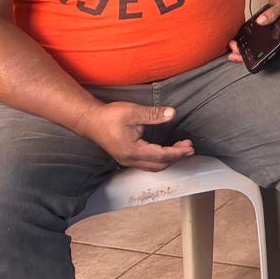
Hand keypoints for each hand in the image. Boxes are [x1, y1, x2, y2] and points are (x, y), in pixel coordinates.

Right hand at [77, 101, 194, 171]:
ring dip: (168, 159)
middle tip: (189, 147)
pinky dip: (160, 159)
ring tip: (182, 149)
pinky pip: (147, 163)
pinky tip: (167, 150)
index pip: (160, 155)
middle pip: (158, 165)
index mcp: (132, 151)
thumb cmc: (109, 116)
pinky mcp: (126, 158)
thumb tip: (172, 113)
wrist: (90, 121)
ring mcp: (127, 161)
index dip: (177, 152)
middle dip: (176, 157)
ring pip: (153, 166)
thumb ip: (153, 114)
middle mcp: (130, 160)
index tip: (189, 147)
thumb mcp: (133, 112)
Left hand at [226, 0, 279, 62]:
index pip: (267, 52)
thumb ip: (272, 14)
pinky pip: (254, 34)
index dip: (254, 56)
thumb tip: (260, 21)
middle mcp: (276, 38)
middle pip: (259, 51)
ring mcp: (269, 32)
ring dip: (244, 46)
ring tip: (233, 44)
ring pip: (255, 44)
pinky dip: (246, 36)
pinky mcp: (265, 26)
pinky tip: (238, 37)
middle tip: (233, 49)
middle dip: (244, 53)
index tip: (241, 55)